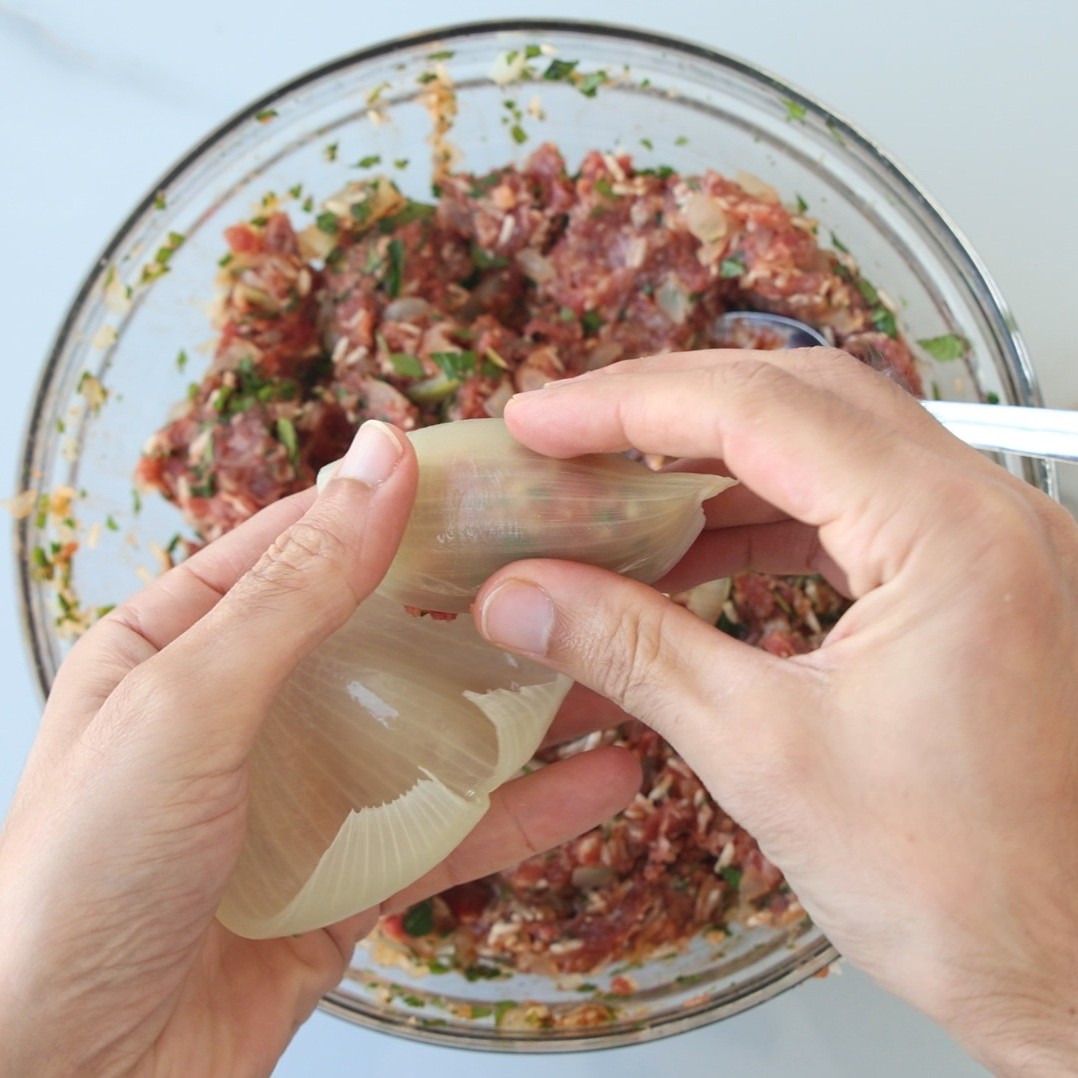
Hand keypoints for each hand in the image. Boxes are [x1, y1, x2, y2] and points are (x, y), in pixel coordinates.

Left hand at [0, 421, 639, 1077]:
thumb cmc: (75, 885)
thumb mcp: (188, 706)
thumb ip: (294, 588)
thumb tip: (379, 459)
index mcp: (186, 640)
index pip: (309, 541)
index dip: (401, 504)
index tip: (496, 478)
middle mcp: (252, 706)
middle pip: (390, 631)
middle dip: (481, 600)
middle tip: (582, 562)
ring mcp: (307, 793)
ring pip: (434, 727)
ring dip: (524, 702)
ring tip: (616, 662)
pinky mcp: (352, 875)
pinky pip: (452, 829)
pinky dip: (527, 808)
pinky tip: (599, 782)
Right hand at [473, 349, 1077, 1075]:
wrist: (1075, 971)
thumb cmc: (964, 889)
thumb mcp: (766, 755)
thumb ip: (634, 652)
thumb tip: (522, 597)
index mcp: (949, 534)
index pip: (762, 411)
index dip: (628, 406)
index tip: (542, 422)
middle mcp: (987, 512)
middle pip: (801, 397)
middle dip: (670, 407)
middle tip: (571, 434)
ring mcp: (990, 543)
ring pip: (831, 444)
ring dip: (716, 458)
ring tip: (619, 489)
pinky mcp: (976, 582)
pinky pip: (857, 508)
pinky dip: (766, 512)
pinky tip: (700, 547)